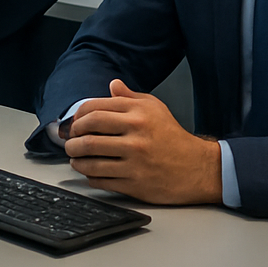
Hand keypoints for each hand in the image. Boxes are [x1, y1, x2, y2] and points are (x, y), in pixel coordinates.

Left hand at [61, 79, 221, 204]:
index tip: (74, 124)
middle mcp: (135, 135)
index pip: (93, 110)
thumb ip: (130, 96)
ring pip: (91, 159)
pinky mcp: (135, 183)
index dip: (77, 117)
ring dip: (76, 159)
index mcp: (137, 113)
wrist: (197, 167)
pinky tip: (90, 172)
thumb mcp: (155, 108)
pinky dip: (89, 176)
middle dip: (72, 139)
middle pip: (88, 134)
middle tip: (70, 142)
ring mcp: (134, 160)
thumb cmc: (173, 137)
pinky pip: (101, 179)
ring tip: (75, 158)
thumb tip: (112, 85)